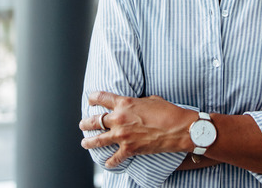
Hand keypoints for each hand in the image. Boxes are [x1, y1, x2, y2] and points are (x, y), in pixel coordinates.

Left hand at [79, 92, 193, 167]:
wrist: (178, 129)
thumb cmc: (168, 111)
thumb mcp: (151, 99)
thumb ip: (137, 102)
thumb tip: (135, 105)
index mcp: (124, 103)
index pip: (101, 98)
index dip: (93, 98)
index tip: (90, 100)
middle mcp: (119, 118)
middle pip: (94, 120)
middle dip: (86, 122)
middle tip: (83, 124)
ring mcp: (122, 135)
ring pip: (97, 140)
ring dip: (89, 142)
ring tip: (84, 142)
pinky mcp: (129, 149)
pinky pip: (114, 158)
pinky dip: (110, 162)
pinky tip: (107, 163)